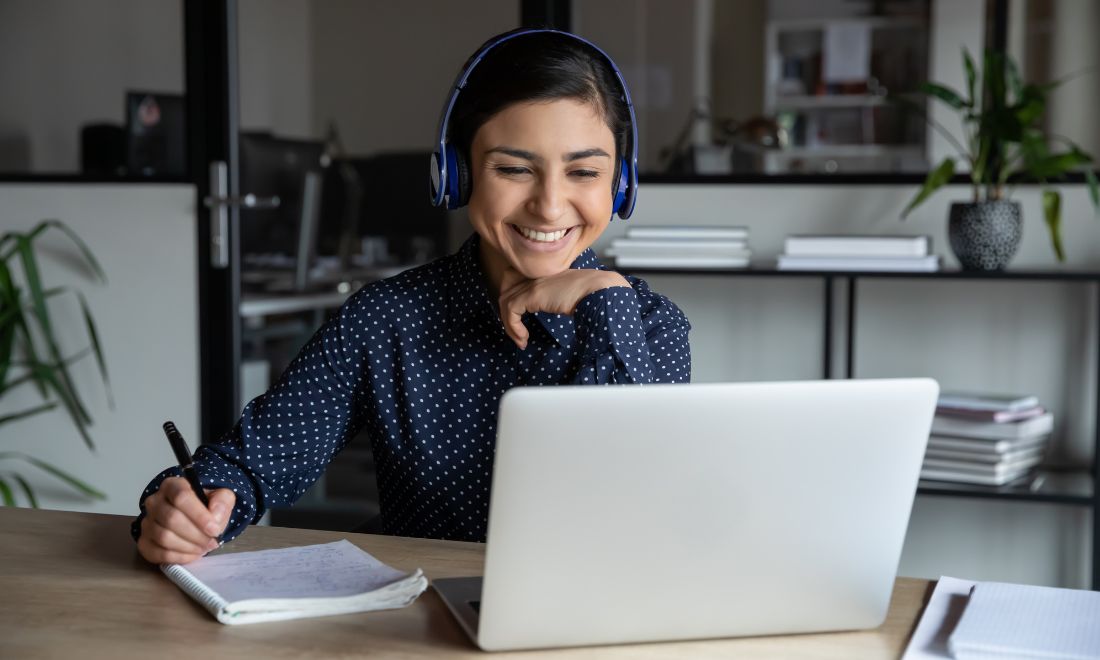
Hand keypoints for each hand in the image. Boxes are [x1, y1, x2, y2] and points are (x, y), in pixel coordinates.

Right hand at [136, 477, 235, 563]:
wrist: (194, 518)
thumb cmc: (206, 506)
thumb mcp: (222, 497)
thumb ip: (222, 502)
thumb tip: (214, 517)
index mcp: (172, 485)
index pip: (181, 497)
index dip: (199, 515)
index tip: (214, 529)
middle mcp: (154, 501)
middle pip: (171, 519)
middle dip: (196, 535)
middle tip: (211, 542)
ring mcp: (147, 522)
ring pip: (164, 537)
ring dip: (188, 547)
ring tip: (204, 548)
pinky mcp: (144, 541)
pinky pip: (157, 553)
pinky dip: (178, 557)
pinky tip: (192, 554)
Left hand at [499, 269, 628, 348]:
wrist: (599, 289)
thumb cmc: (592, 293)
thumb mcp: (568, 291)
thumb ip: (556, 295)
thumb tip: (556, 309)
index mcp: (544, 270)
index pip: (515, 276)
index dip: (513, 294)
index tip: (520, 315)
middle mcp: (535, 273)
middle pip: (506, 286)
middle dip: (506, 308)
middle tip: (515, 327)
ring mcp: (532, 282)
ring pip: (505, 301)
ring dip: (509, 325)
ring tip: (520, 339)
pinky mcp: (533, 294)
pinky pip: (511, 312)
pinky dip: (513, 328)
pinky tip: (524, 339)